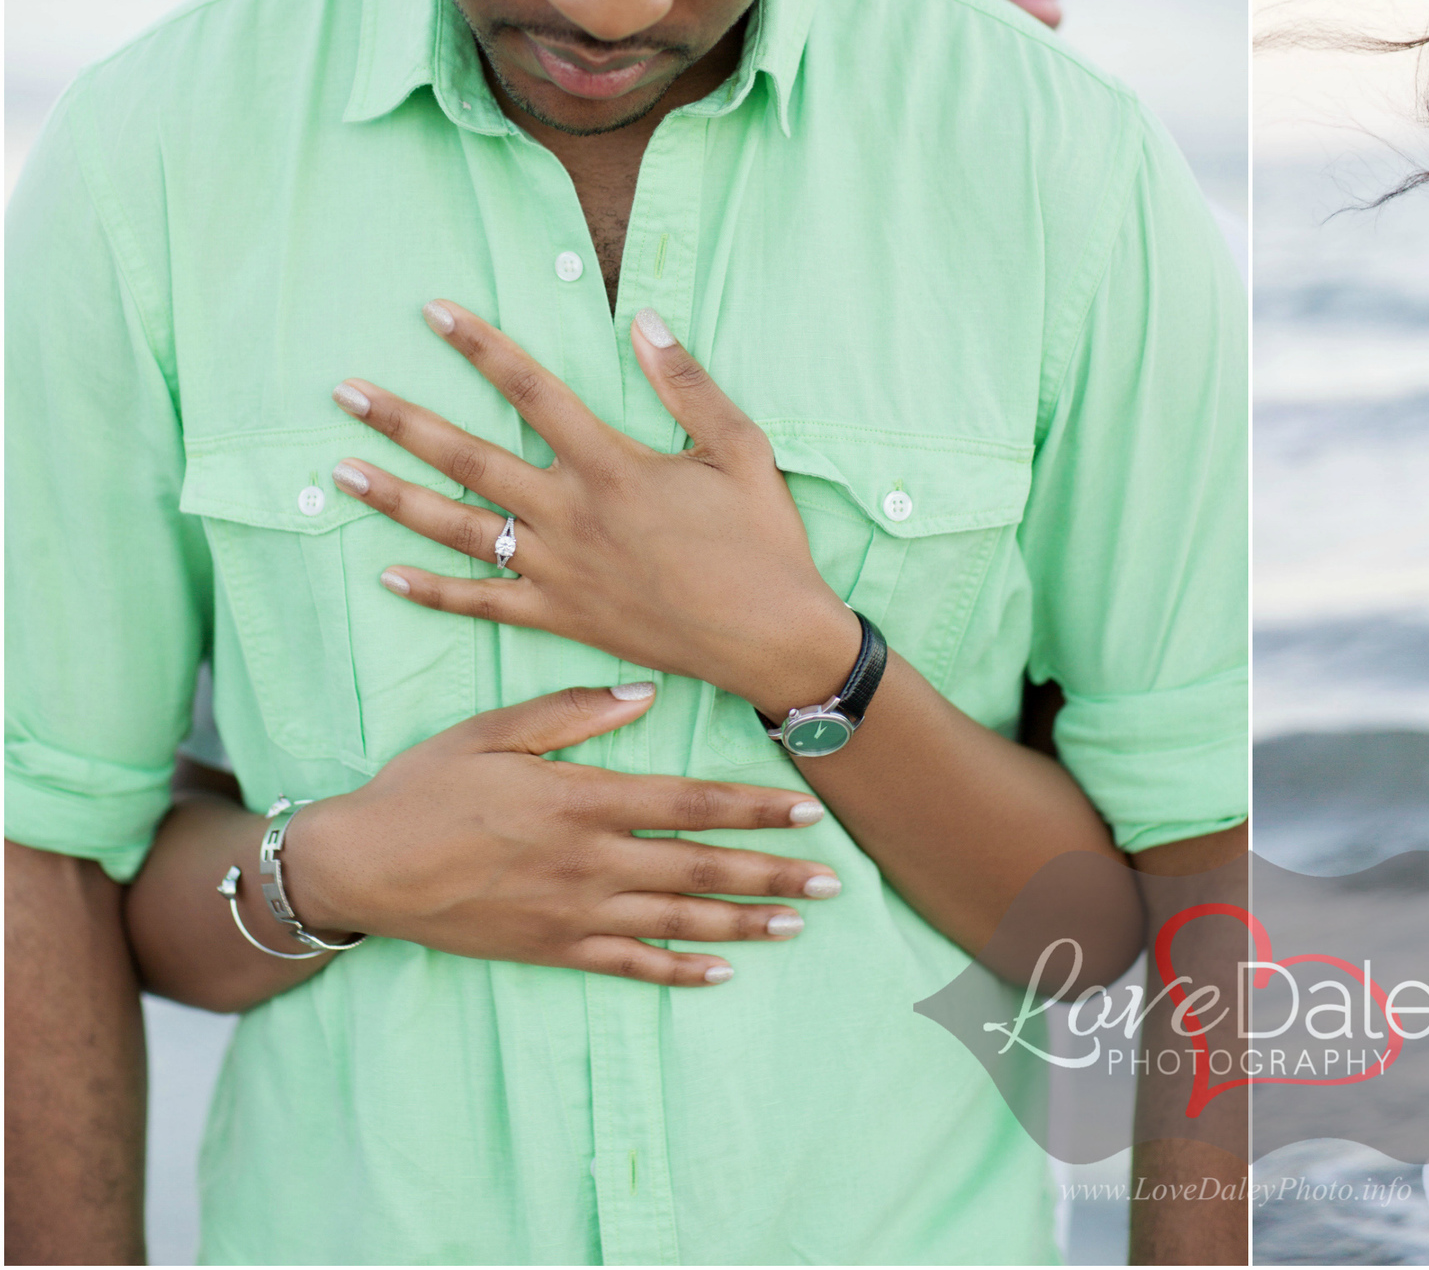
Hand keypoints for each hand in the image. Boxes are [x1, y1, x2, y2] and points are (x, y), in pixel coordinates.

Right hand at [282, 684, 841, 986]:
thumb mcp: (494, 730)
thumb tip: (645, 692)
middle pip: (701, 867)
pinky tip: (720, 971)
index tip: (809, 810)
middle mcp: (590, 860)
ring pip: (678, 919)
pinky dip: (678, 969)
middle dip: (773, 872)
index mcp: (583, 799)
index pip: (692, 804)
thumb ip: (574, 711)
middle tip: (833, 879)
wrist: (359, 866)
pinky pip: (627, 963)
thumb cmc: (425, 787)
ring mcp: (572, 911)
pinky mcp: (550, 949)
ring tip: (798, 921)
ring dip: (744, 921)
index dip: (756, 808)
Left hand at [331, 301, 856, 717]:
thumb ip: (688, 386)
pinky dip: (432, 592)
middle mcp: (570, 515)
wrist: (770, 638)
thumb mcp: (742, 449)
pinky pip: (482, 604)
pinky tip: (388, 575)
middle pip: (469, 458)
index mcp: (612, 466)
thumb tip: (644, 321)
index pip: (533, 390)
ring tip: (341, 471)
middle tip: (344, 392)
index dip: (481, 347)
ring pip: (458, 528)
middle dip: (401, 421)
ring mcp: (558, 571)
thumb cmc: (763, 541)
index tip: (435, 312)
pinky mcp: (561, 616)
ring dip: (395, 497)